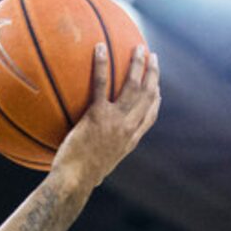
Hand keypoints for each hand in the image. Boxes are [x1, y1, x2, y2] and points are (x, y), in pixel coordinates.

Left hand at [50, 43, 159, 190]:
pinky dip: (101, 64)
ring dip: (138, 64)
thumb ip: (100, 156)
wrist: (73, 182)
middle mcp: (128, 128)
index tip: (157, 87)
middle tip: (152, 57)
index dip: (156, 100)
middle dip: (153, 74)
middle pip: (148, 95)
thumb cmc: (79, 180)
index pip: (150, 116)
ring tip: (138, 47)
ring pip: (133, 86)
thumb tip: (91, 158)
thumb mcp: (98, 169)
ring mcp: (115, 121)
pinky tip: (99, 48)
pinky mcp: (97, 116)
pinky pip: (101, 84)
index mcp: (130, 140)